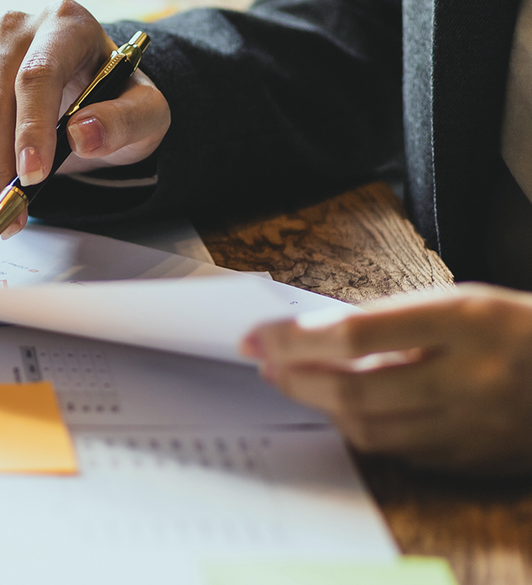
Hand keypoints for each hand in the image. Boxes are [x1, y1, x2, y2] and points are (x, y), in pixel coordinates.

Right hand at [0, 0, 169, 236]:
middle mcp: (15, 29)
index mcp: (66, 24)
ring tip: (2, 199)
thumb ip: (126, 122)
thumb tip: (83, 136)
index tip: (32, 176)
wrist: (95, 101)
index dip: (30, 128)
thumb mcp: (148, 114)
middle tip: (13, 207)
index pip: (37, 75)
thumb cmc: (118, 102)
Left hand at [243, 285, 531, 473]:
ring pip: (370, 429)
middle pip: (354, 390)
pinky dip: (363, 429)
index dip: (295, 339)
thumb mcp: (457, 303)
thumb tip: (308, 337)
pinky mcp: (475, 461)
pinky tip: (346, 408)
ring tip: (297, 382)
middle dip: (295, 378)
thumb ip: (388, 320)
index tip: (258, 336)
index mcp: (466, 323)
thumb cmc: (512, 329)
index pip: (356, 334)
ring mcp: (475, 428)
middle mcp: (471, 379)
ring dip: (321, 406)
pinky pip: (399, 453)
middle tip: (267, 363)